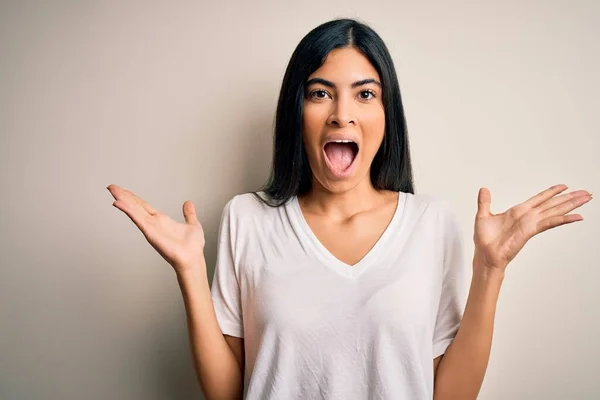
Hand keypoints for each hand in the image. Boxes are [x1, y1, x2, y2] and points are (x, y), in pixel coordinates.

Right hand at [107, 184, 205, 273]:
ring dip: (123, 199)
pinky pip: (137, 219)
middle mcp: (154, 223)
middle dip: (123, 196)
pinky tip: (119, 203)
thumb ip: (189, 214)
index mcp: (162, 220)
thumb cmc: (192, 248)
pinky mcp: (150, 232)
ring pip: (134, 210)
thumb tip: (189, 203)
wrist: (193, 259)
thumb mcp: (192, 225)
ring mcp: (151, 227)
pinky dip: (128, 210)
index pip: (144, 206)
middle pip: (136, 206)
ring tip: (112, 190)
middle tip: (112, 187)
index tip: (124, 191)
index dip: (133, 198)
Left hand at [473, 184, 591, 271]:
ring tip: (586, 199)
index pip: (539, 199)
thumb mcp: (483, 216)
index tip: (564, 186)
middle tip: (585, 192)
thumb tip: (484, 189)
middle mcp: (527, 217)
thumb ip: (485, 202)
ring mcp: (531, 224)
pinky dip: (563, 219)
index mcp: (518, 212)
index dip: (551, 192)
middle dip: (569, 198)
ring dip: (571, 204)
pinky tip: (577, 217)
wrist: (484, 255)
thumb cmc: (485, 240)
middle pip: (552, 204)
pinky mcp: (530, 231)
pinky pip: (550, 223)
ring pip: (555, 211)